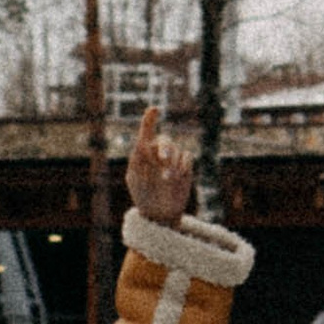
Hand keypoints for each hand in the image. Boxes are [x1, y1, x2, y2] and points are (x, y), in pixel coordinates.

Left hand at [126, 105, 193, 227]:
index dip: (150, 120)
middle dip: (165, 148)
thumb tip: (142, 145)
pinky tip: (177, 177)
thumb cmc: (142, 196)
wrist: (158, 214)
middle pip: (165, 141)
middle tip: (163, 159)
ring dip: (172, 163)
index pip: (146, 132)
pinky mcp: (185, 168)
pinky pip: (188, 158)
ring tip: (167, 179)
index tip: (154, 110)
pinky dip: (182, 165)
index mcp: (143, 153)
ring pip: (177, 150)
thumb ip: (136, 161)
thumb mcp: (135, 178)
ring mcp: (173, 161)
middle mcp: (158, 154)